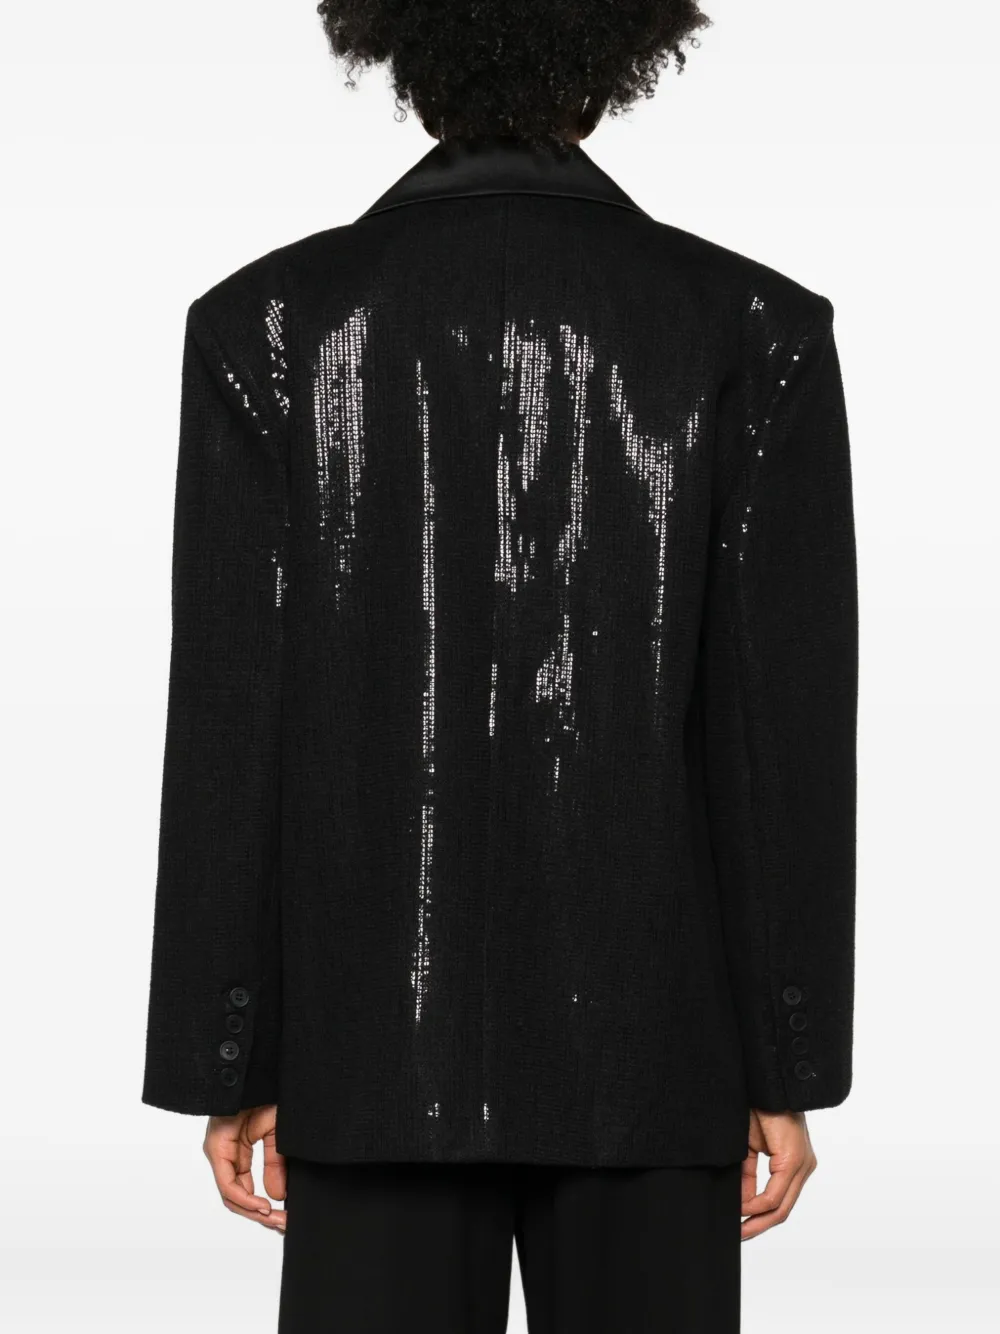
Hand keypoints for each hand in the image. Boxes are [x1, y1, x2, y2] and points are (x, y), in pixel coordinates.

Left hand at [203, 1104, 286, 1232]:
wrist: (255, 1067)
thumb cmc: (265, 1093)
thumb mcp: (276, 1133)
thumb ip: (275, 1164)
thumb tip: (277, 1196)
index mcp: (235, 1151)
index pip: (243, 1190)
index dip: (263, 1210)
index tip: (285, 1219)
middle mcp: (223, 1154)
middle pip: (236, 1199)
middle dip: (260, 1216)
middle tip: (283, 1226)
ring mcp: (217, 1151)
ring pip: (230, 1196)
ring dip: (253, 1212)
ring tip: (276, 1219)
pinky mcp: (216, 1147)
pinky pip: (228, 1182)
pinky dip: (245, 1198)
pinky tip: (263, 1205)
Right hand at [741, 1108, 816, 1239]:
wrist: (765, 1085)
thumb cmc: (757, 1110)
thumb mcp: (749, 1148)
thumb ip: (748, 1175)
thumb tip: (742, 1202)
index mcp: (795, 1164)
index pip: (780, 1201)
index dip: (759, 1218)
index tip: (740, 1226)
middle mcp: (804, 1167)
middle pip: (783, 1209)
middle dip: (759, 1226)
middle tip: (740, 1236)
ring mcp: (802, 1164)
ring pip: (782, 1205)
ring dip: (758, 1218)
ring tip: (739, 1227)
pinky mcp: (794, 1159)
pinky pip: (776, 1193)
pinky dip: (758, 1203)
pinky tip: (743, 1206)